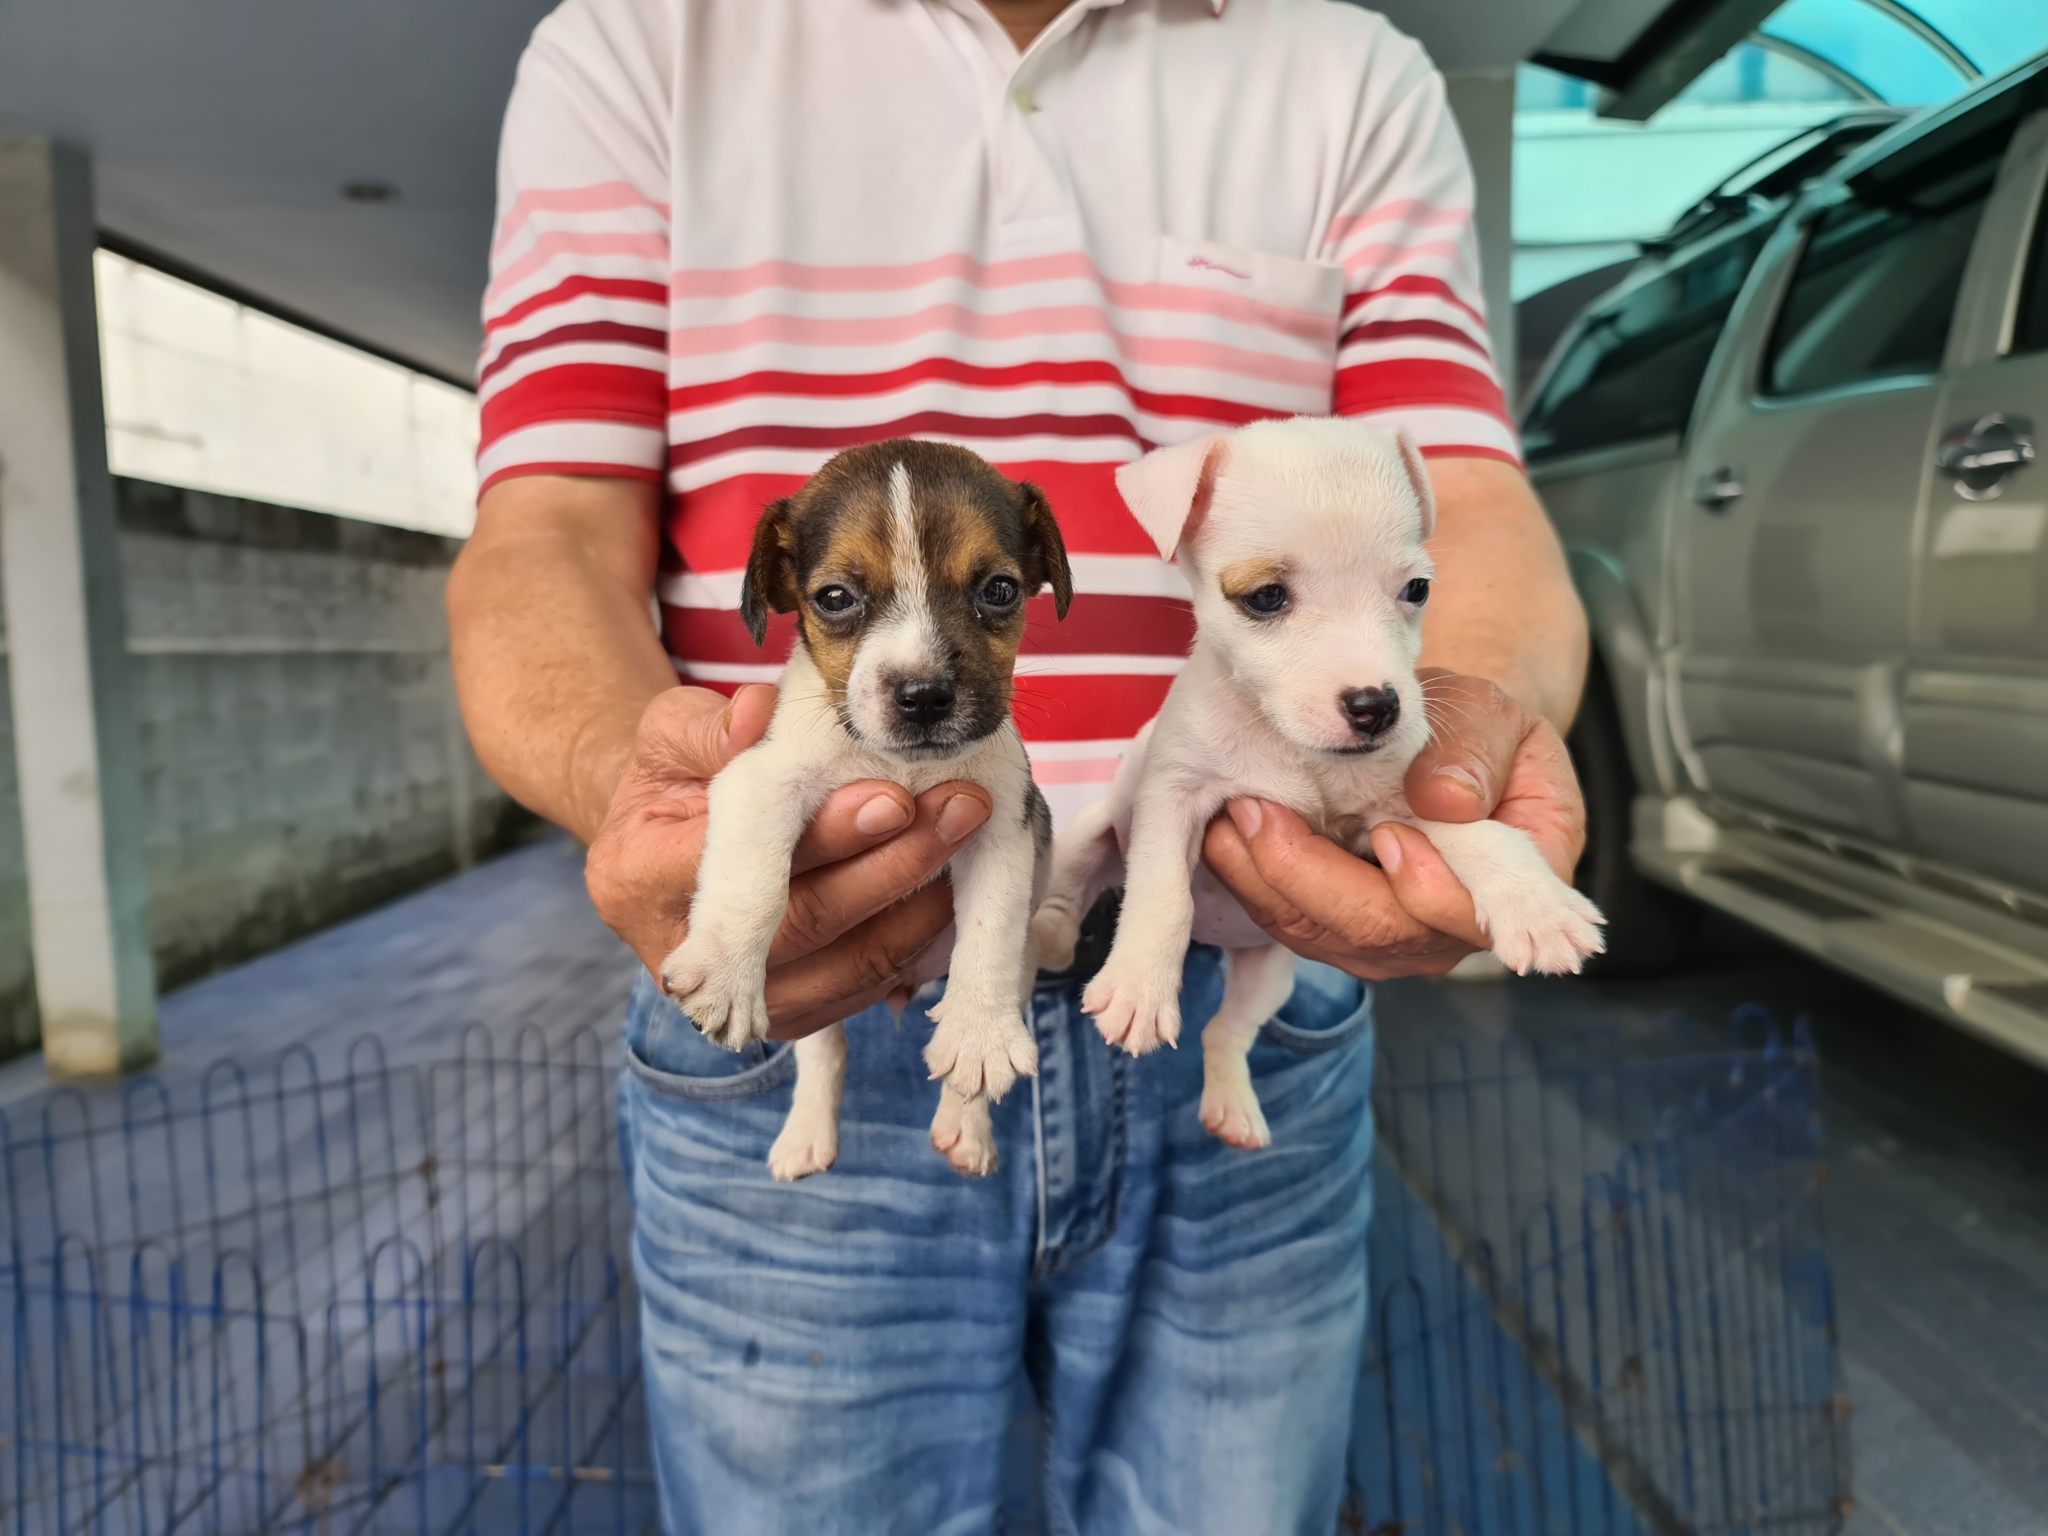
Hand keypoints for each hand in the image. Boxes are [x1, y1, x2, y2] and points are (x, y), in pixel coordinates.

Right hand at [585, 685, 990, 1037]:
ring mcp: (735, 996)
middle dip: (892, 867)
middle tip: (959, 810)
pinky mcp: (789, 1014)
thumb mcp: (674, 732)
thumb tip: (756, 715)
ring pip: (848, 969)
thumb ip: (712, 726)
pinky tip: (957, 893)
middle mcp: (679, 958)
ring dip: (921, 908)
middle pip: (805, 926)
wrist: (667, 842)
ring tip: (969, 839)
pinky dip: (919, 946)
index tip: (893, 798)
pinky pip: (867, 991)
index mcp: (640, 878)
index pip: (740, 866)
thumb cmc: (677, 774)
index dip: (824, 838)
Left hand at [1200, 671, 1586, 979]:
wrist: (1440, 748)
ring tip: (1231, 814)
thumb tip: (1444, 799)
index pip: (1474, 909)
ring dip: (1266, 878)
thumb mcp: (1493, 719)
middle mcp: (1450, 926)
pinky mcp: (1337, 930)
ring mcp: (1391, 938)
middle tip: (1261, 813)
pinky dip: (1250, 880)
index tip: (1389, 838)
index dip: (1430, 890)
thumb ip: (1476, 753)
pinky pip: (1287, 922)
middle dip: (1312, 876)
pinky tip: (1224, 831)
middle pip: (1379, 931)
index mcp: (1518, 879)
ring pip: (1320, 934)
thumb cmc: (1478, 732)